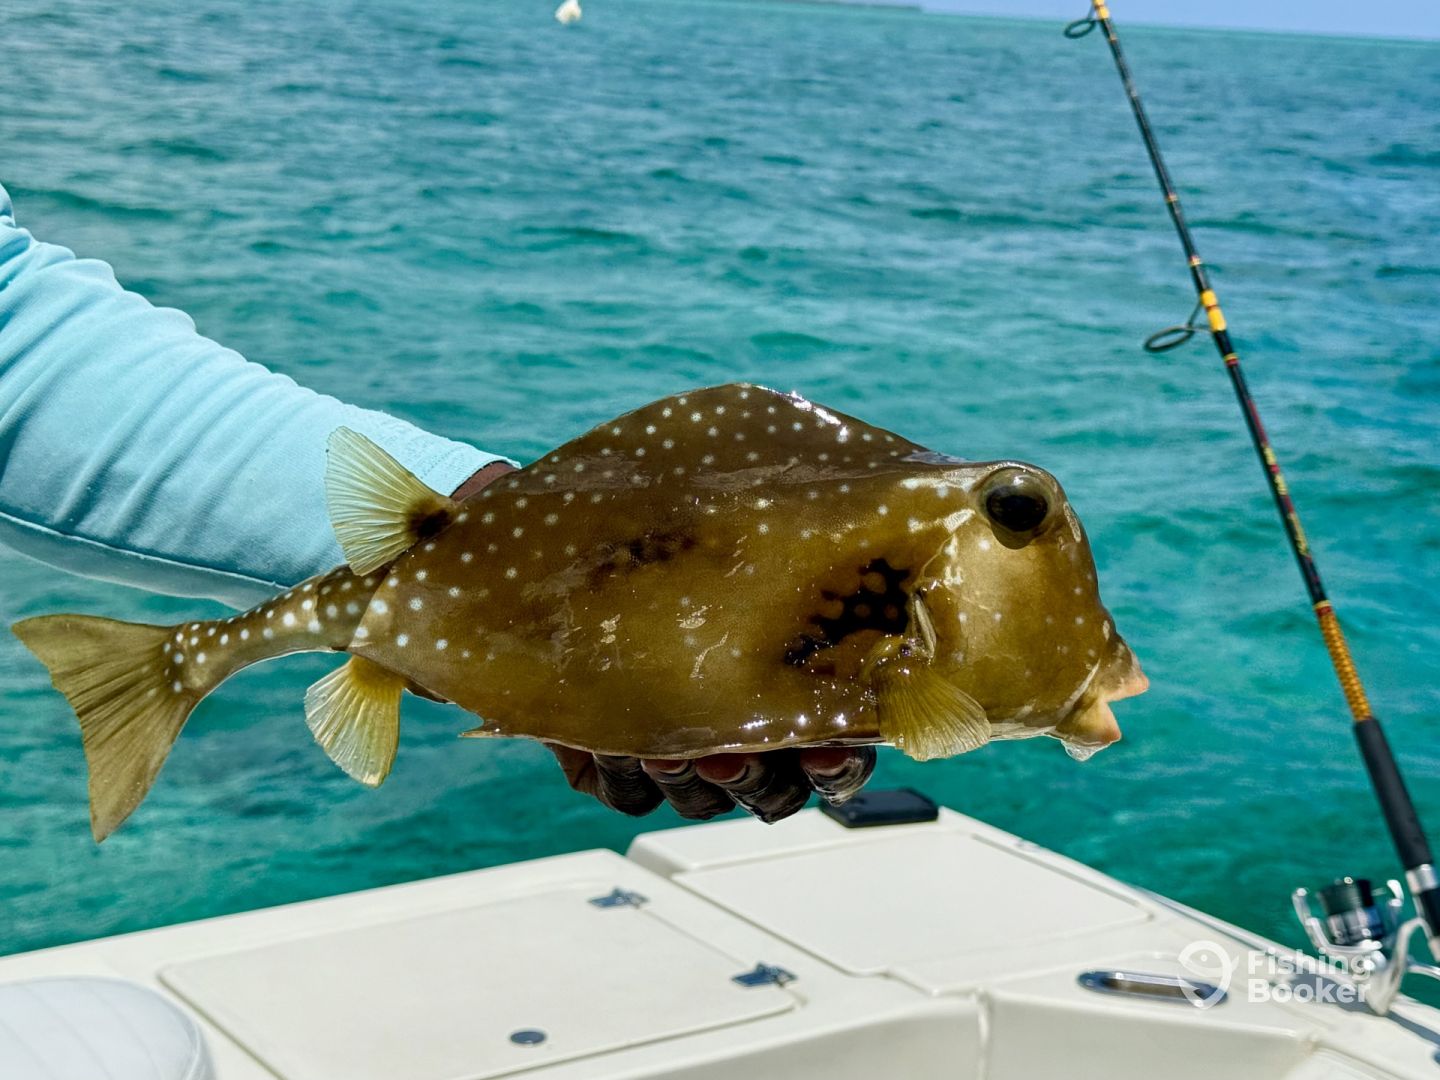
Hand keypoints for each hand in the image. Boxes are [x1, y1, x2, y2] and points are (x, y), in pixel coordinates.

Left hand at [451, 464, 878, 822]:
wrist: (546, 547)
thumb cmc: (659, 536)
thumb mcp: (727, 547)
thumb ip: (781, 570)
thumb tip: (844, 566)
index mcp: (782, 680)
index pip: (840, 748)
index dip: (839, 763)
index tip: (826, 748)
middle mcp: (737, 727)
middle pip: (776, 792)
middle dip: (756, 779)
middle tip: (729, 755)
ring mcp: (676, 749)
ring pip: (704, 801)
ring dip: (688, 782)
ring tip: (660, 748)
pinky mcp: (611, 765)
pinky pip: (630, 798)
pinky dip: (621, 776)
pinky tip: (602, 741)